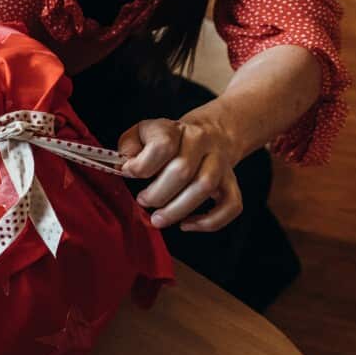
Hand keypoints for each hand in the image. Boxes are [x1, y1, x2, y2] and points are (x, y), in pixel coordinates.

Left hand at [118, 113, 242, 231]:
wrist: (211, 133)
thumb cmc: (170, 140)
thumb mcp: (144, 133)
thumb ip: (128, 146)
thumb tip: (124, 166)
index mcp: (176, 129)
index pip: (163, 145)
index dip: (143, 165)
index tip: (130, 173)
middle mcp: (202, 143)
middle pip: (182, 170)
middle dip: (157, 193)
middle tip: (143, 201)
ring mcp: (220, 163)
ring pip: (205, 187)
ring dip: (177, 209)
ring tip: (158, 219)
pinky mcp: (231, 183)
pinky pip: (231, 205)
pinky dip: (210, 221)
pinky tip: (187, 225)